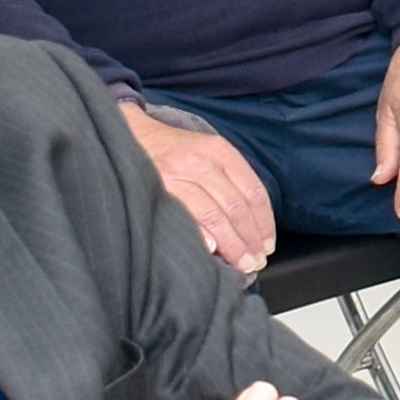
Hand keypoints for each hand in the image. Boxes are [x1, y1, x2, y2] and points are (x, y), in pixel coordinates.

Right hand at [121, 100, 278, 270]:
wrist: (132, 136)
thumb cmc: (174, 152)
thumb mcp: (206, 153)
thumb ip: (229, 181)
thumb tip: (252, 227)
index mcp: (220, 151)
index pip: (254, 192)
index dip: (264, 224)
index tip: (267, 245)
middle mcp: (202, 161)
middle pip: (237, 207)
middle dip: (250, 240)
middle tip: (256, 261)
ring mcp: (178, 174)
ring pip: (215, 216)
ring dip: (232, 245)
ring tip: (241, 263)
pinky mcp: (159, 188)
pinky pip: (187, 217)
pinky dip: (202, 236)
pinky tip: (212, 251)